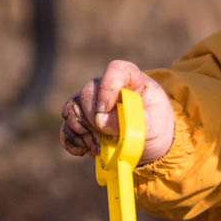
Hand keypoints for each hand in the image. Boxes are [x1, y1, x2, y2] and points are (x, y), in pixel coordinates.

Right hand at [59, 60, 175, 163]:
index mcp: (131, 80)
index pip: (116, 70)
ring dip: (82, 133)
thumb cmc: (154, 125)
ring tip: (99, 148)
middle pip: (88, 94)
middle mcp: (106, 87)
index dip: (108, 88)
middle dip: (94, 121)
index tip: (105, 110)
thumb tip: (101, 121)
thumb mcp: (153, 126)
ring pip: (72, 109)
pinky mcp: (81, 120)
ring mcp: (91, 102)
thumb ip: (132, 121)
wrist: (149, 140)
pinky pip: (66, 127)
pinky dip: (72, 141)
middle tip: (106, 140)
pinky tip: (85, 150)